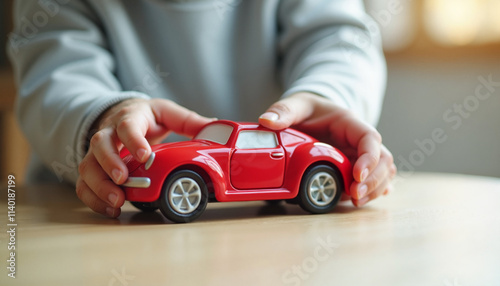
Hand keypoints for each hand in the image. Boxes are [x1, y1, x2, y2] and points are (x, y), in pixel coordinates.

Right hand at [76, 98, 212, 216]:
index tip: (145, 156)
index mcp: (131, 117)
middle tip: (123, 180)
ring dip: (99, 186)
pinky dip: (93, 198)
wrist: (119, 114)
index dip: (134, 140)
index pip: (127, 125)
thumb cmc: (146, 116)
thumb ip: (188, 121)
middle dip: (109, 163)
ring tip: (117, 202)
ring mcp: (98, 151)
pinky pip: (84, 183)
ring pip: (87, 166)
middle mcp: (109, 132)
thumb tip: (215, 127)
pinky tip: (111, 209)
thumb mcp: (166, 112)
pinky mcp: (93, 166)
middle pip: (99, 144)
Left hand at [259, 92, 395, 206]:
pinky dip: (373, 191)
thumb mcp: (296, 105)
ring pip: (383, 173)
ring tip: (355, 202)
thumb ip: (283, 111)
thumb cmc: (308, 109)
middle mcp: (360, 141)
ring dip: (374, 189)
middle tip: (355, 196)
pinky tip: (362, 201)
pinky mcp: (356, 168)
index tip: (356, 176)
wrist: (312, 114)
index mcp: (350, 123)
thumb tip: (266, 121)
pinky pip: (373, 180)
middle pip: (383, 160)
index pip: (370, 139)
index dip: (369, 159)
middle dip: (373, 180)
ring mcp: (360, 155)